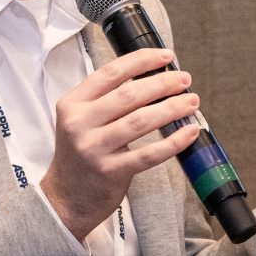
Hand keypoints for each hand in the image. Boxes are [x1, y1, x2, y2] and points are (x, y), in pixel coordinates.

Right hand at [41, 48, 202, 240]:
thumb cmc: (80, 155)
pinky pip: (149, 154)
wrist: (64, 199)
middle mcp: (79, 124)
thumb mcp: (80, 120)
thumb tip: (152, 77)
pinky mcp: (110, 172)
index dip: (141, 61)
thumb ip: (106, 99)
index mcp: (72, 104)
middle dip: (162, 83)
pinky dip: (173, 141)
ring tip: (191, 101)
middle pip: (129, 95)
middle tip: (184, 80)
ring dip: (171, 108)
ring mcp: (94, 148)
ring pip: (140, 121)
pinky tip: (189, 131)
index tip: (166, 56)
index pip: (110, 73)